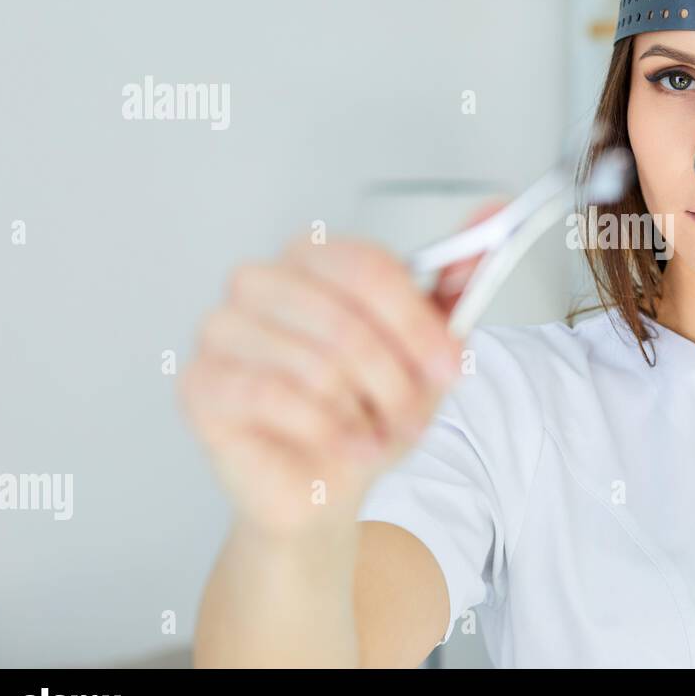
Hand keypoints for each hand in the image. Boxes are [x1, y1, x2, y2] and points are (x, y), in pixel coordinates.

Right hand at [179, 205, 500, 537]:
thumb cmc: (368, 409)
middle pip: (346, 320)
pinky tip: (347, 446)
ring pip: (316, 365)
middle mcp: (259, 281)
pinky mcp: (200, 382)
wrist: (323, 482)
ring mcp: (221, 328)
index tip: (452, 366)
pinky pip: (272, 397)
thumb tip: (494, 213)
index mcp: (312, 257)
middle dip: (395, 381)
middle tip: (414, 417)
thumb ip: (456, 283)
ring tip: (376, 435)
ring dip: (363, 413)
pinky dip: (326, 430)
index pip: (369, 268)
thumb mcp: (427, 351)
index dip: (417, 324)